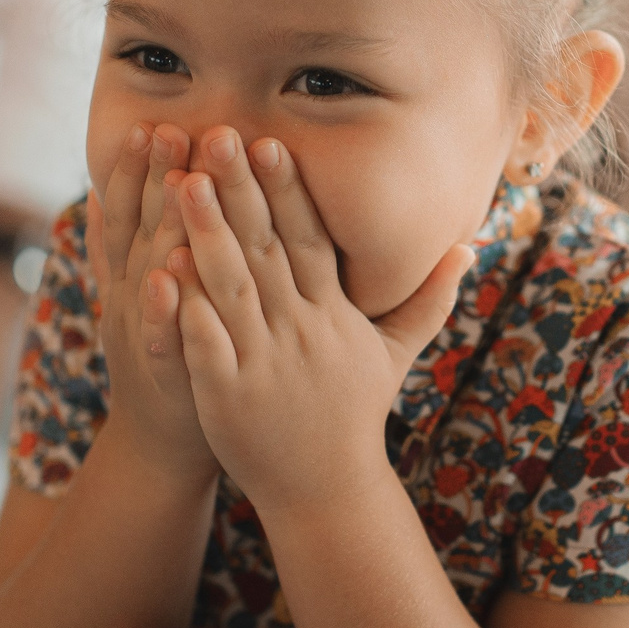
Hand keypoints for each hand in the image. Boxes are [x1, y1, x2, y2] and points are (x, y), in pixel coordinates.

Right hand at [89, 123, 216, 485]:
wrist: (164, 442)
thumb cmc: (169, 355)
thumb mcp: (139, 294)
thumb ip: (119, 246)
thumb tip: (100, 190)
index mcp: (135, 274)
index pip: (136, 211)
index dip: (140, 169)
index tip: (155, 123)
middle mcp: (135, 296)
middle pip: (144, 228)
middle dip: (156, 179)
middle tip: (171, 128)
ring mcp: (147, 332)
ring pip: (152, 271)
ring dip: (162, 227)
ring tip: (178, 182)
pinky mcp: (167, 370)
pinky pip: (164, 334)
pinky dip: (163, 306)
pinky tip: (169, 277)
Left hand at [167, 127, 469, 517]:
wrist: (326, 491)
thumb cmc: (353, 415)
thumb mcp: (396, 355)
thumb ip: (428, 299)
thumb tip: (467, 248)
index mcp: (333, 316)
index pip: (309, 241)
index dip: (288, 191)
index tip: (269, 142)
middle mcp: (301, 333)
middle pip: (266, 251)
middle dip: (241, 192)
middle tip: (217, 136)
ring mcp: (263, 365)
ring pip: (232, 289)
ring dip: (207, 234)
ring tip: (182, 182)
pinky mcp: (228, 397)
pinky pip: (205, 345)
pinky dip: (185, 308)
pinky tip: (161, 268)